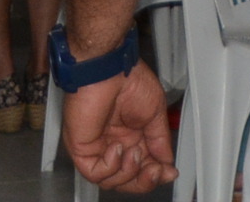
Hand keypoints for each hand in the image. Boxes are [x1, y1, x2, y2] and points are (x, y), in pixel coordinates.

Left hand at [63, 62, 176, 191]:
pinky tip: (118, 148)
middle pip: (127, 180)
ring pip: (111, 181)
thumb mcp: (155, 113)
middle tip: (156, 172)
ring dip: (128, 173)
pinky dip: (110, 166)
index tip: (168, 172)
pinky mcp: (81, 148)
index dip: (155, 175)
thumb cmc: (129, 80)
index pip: (141, 167)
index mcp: (130, 135)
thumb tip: (167, 163)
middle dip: (144, 181)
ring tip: (135, 152)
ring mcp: (96, 147)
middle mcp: (112, 144)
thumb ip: (160, 141)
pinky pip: (95, 173)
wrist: (109, 69)